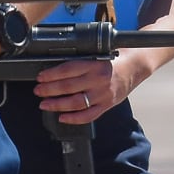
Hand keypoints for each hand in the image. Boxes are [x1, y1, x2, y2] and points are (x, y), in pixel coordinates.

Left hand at [35, 47, 169, 122]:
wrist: (135, 66)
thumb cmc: (114, 59)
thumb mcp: (96, 55)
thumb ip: (80, 63)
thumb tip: (55, 70)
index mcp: (94, 64)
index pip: (68, 70)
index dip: (51, 75)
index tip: (40, 77)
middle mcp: (98, 79)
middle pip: (68, 87)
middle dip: (49, 90)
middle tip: (38, 90)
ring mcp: (103, 94)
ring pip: (76, 103)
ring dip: (57, 104)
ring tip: (44, 104)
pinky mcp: (107, 105)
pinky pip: (88, 116)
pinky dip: (74, 119)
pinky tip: (62, 117)